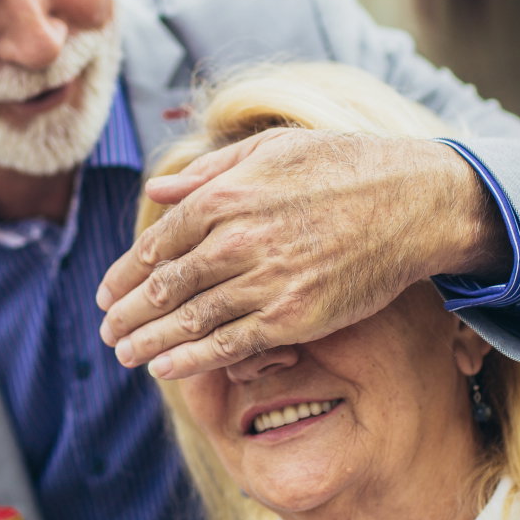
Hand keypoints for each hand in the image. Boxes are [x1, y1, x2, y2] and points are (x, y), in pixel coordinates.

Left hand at [96, 129, 505, 377]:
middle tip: (107, 330)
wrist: (413, 202)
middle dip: (129, 312)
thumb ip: (209, 173)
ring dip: (149, 342)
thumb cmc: (343, 167)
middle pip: (165, 285)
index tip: (108, 292)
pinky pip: (230, 346)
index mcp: (227, 195)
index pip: (159, 243)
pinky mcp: (293, 317)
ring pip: (190, 320)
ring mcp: (265, 281)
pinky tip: (166, 370)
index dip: (126, 273)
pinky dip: (191, 360)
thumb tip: (157, 191)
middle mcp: (238, 240)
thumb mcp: (271, 149)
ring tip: (124, 355)